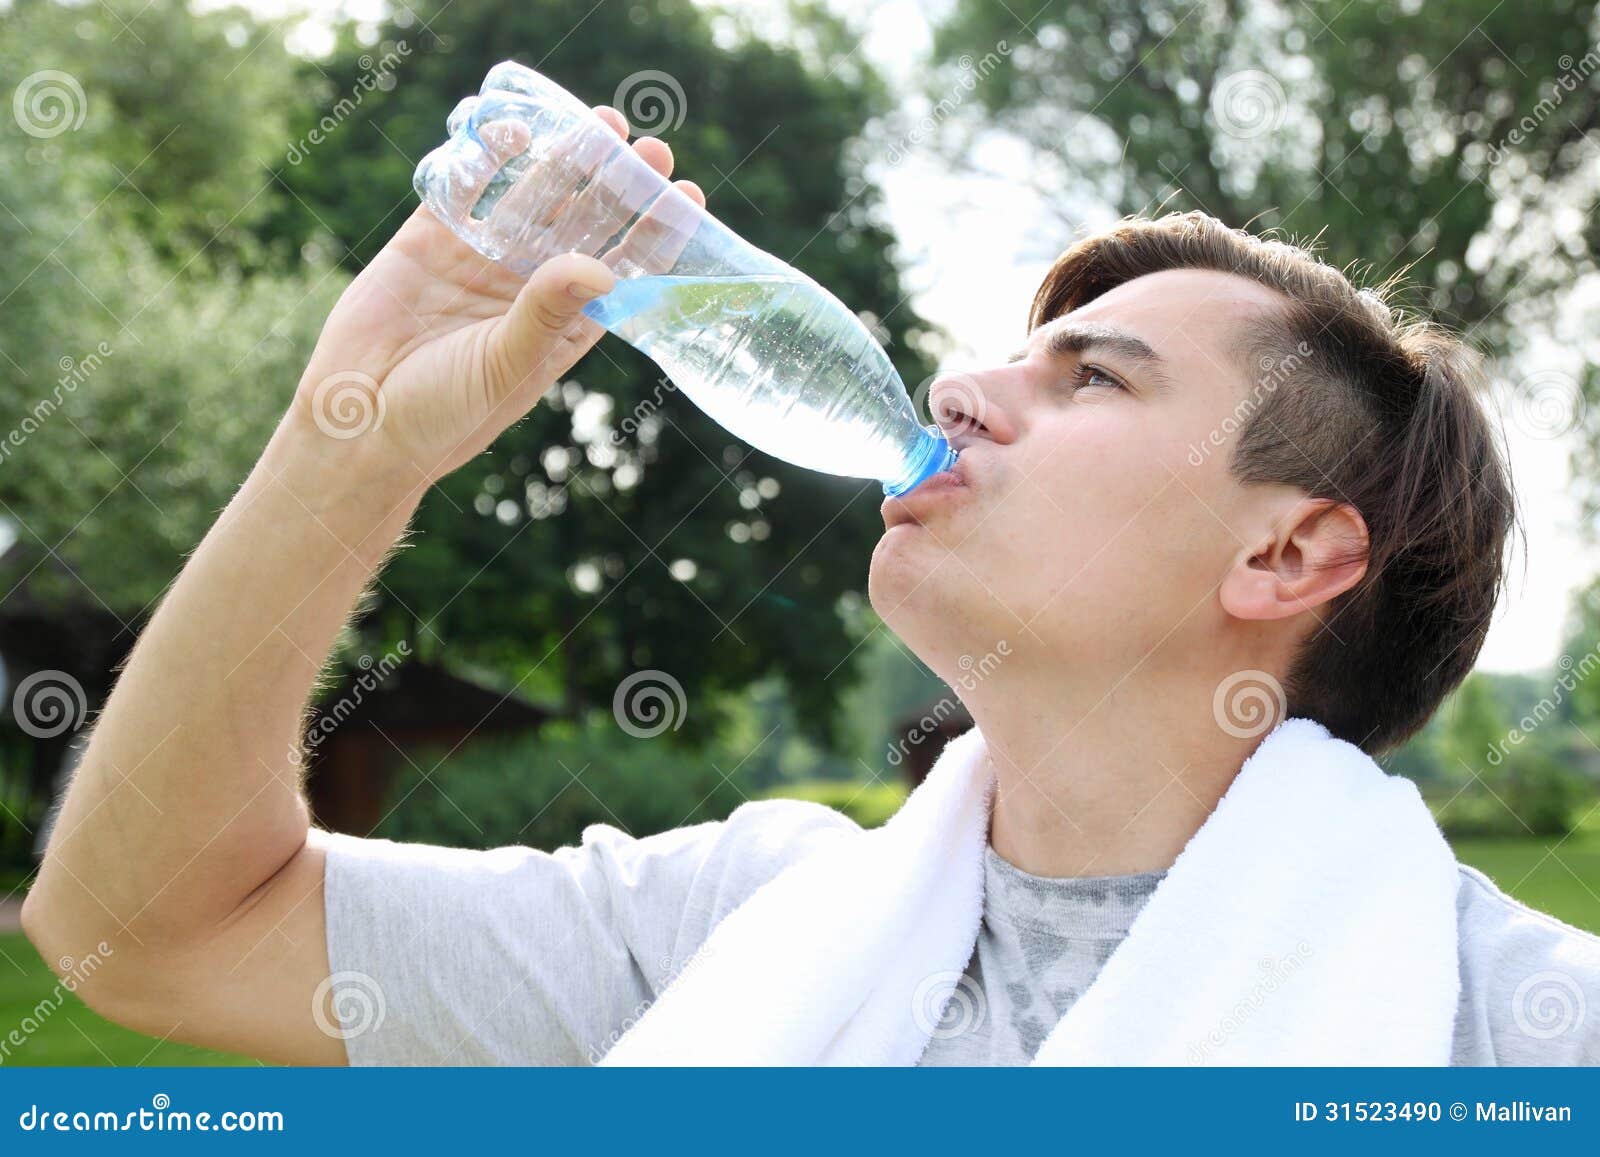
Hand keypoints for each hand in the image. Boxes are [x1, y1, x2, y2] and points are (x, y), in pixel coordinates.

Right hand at [288, 105, 705, 488]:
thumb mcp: (506, 365)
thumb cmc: (444, 414)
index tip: (688, 195)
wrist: (359, 422)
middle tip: (653, 147)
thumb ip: (548, 313)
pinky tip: (517, 129)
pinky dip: (488, 158)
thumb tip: (600, 265)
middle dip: (619, 185)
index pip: (622, 268)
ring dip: (566, 161)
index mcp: (563, 324)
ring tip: (603, 125)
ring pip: (533, 198)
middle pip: (586, 224)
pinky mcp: (430, 239)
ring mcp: (481, 258)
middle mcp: (530, 286)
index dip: (655, 233)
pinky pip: (466, 188)